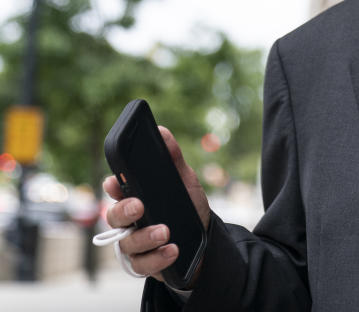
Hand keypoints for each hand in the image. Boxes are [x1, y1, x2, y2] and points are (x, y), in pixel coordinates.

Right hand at [103, 126, 210, 281]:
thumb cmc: (187, 207)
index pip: (116, 190)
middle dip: (124, 211)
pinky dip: (157, 258)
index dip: (112, 186)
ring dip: (145, 237)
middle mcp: (130, 221)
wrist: (205, 240)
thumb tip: (162, 132)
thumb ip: (173, 160)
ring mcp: (135, 243)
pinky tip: (172, 250)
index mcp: (136, 197)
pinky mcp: (144, 263)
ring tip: (166, 231)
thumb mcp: (184, 182)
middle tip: (139, 207)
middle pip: (114, 216)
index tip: (116, 182)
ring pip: (127, 243)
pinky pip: (142, 265)